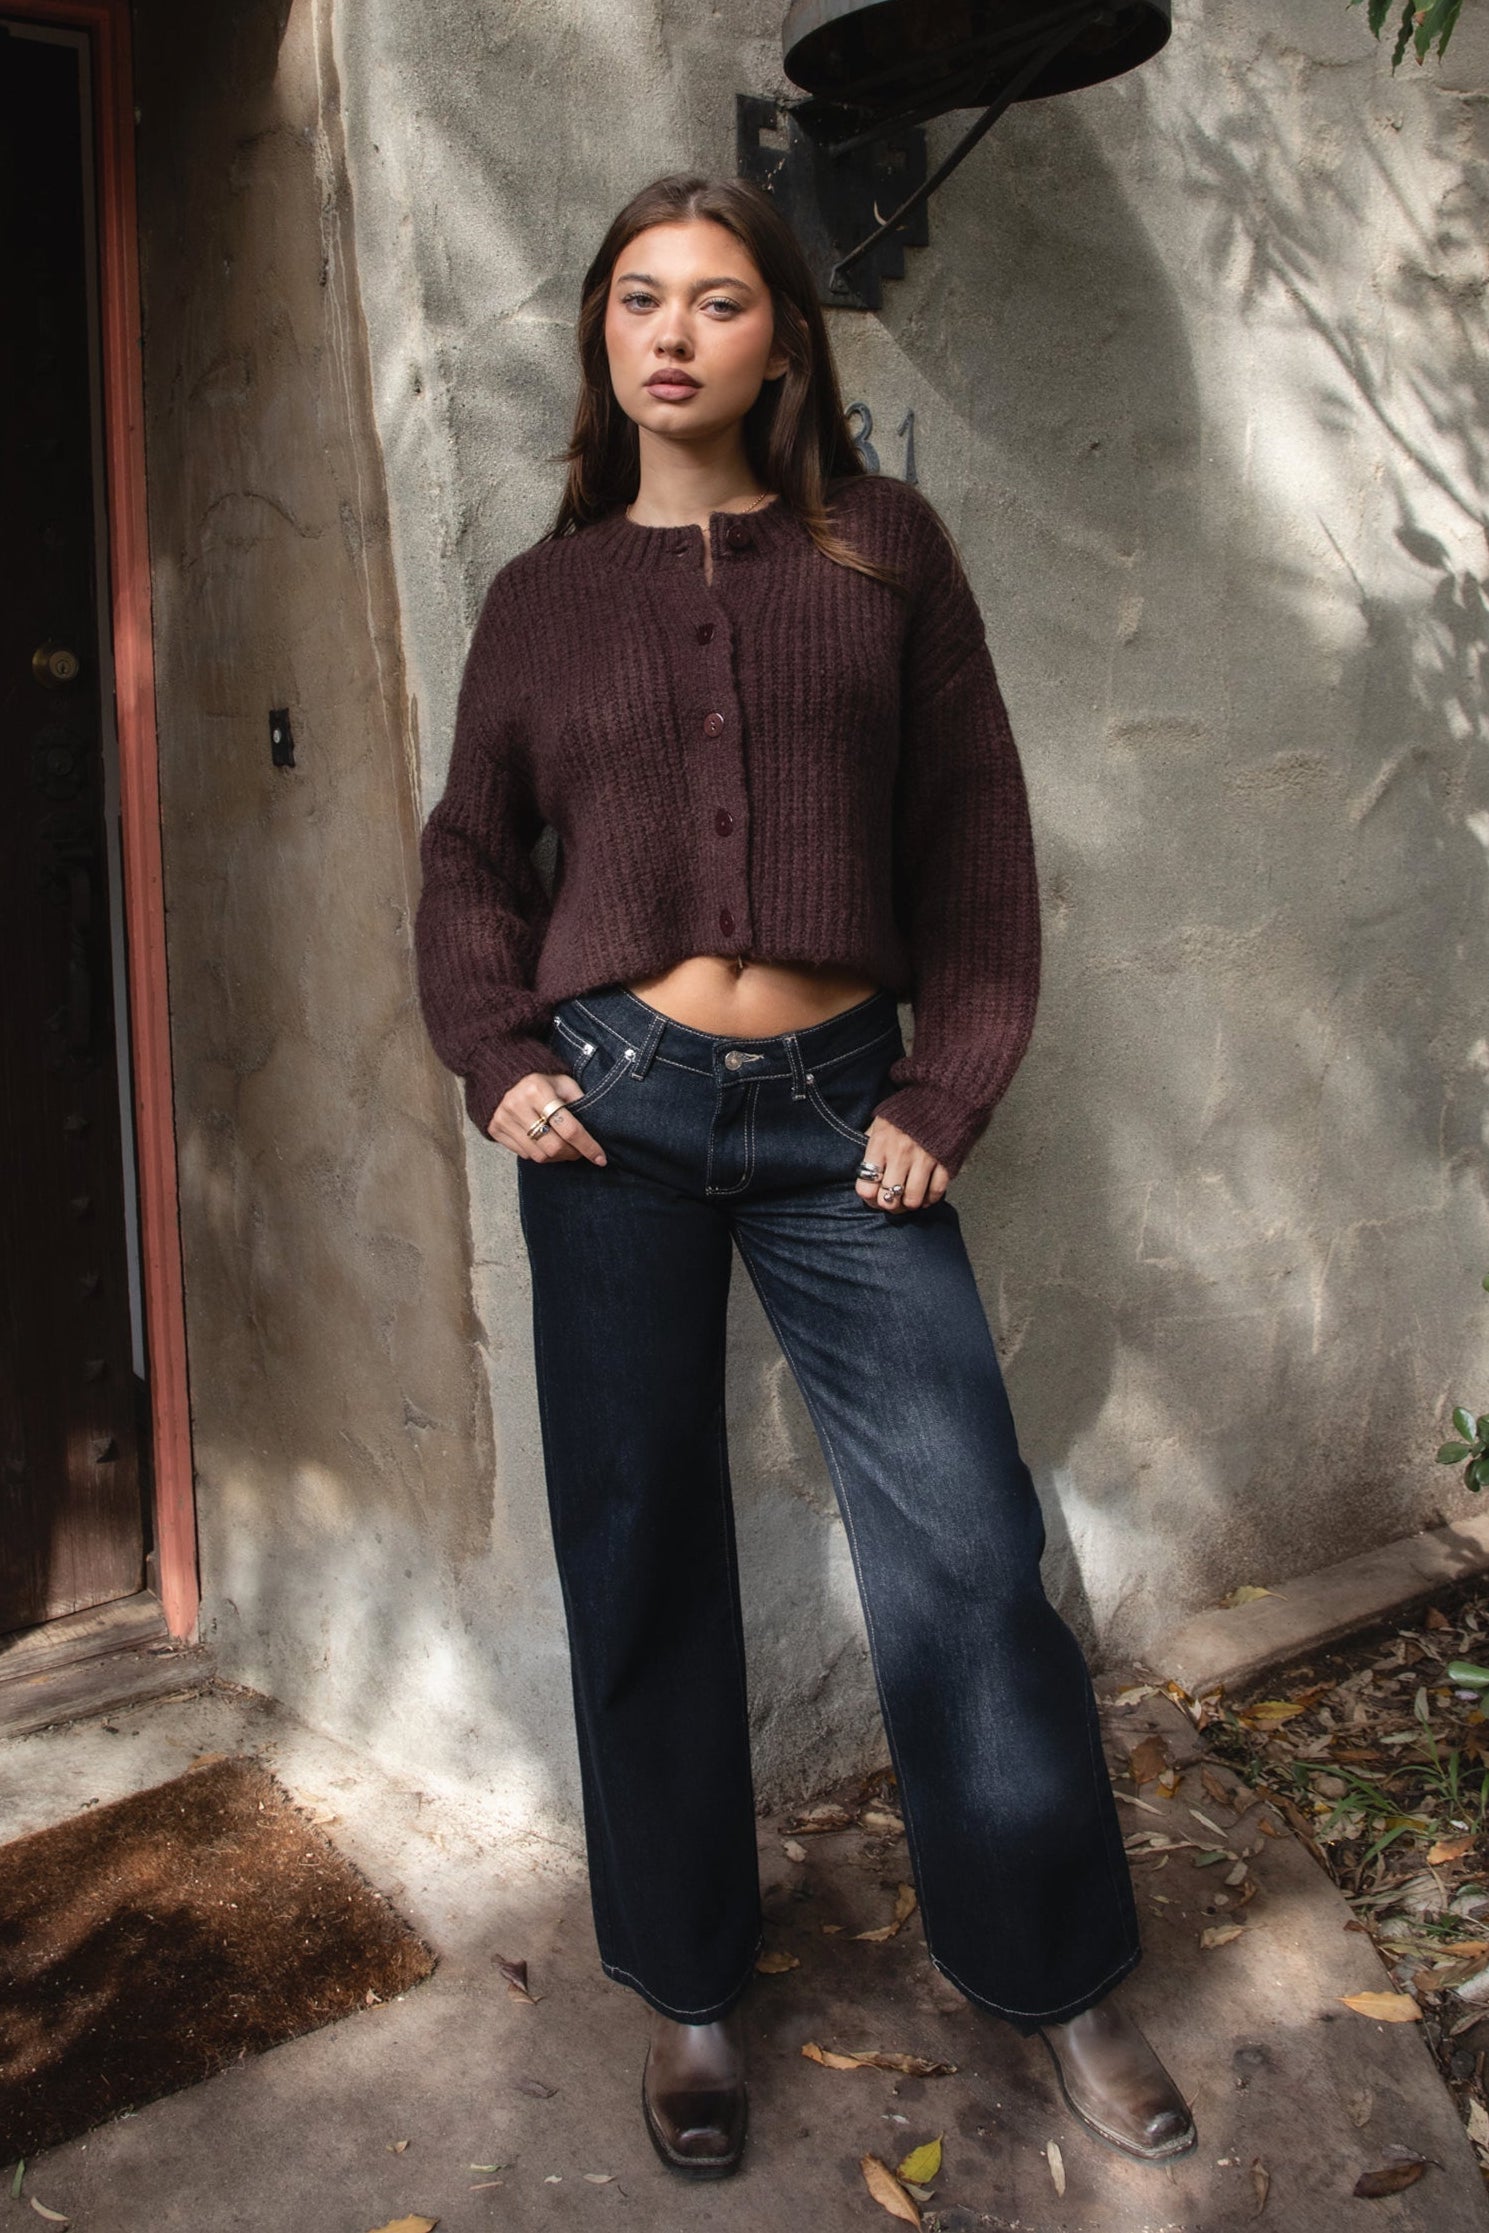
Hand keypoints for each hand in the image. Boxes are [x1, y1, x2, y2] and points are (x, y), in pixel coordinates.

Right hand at [488, 1070, 607, 1165]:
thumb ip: (579, 1101)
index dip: (588, 1146)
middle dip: (572, 1153)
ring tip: (564, 1148)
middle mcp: (518, 1105)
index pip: (569, 1128)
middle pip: (554, 1146)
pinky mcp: (495, 1130)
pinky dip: (540, 1154)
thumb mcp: (562, 1082)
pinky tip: (545, 1144)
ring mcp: (504, 1119)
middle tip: (580, 1151)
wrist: (501, 1074)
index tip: (600, 1158)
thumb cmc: (538, 1080)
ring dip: (557, 1157)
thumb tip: (596, 1130)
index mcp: (537, 1090)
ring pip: (539, 1155)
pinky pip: (524, 1154)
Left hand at [855, 1116, 948, 1212]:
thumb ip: (870, 1144)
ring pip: (913, 1201)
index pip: (866, 1187)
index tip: (873, 1194)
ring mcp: (924, 1159)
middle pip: (888, 1199)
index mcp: (880, 1144)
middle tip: (891, 1199)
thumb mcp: (880, 1121)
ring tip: (908, 1197)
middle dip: (888, 1204)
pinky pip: (936, 1192)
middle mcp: (900, 1154)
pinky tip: (926, 1193)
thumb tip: (864, 1168)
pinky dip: (930, 1198)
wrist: (942, 1093)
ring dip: (910, 1203)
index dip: (868, 1196)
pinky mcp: (944, 1162)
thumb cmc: (907, 1109)